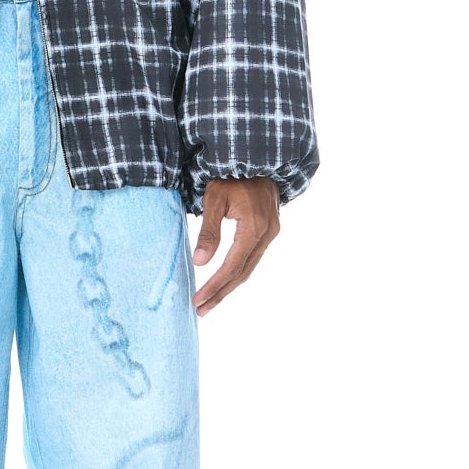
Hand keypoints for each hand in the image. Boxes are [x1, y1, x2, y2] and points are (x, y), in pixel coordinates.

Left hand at [191, 178, 279, 313]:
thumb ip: (208, 231)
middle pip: (242, 273)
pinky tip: (224, 280)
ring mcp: (270, 233)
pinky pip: (252, 258)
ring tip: (210, 302)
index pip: (231, 266)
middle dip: (221, 293)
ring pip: (249, 267)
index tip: (198, 300)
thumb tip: (200, 263)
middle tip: (201, 310)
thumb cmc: (231, 175)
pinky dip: (237, 271)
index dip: (214, 285)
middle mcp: (266, 234)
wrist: (258, 158)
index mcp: (253, 228)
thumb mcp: (214, 199)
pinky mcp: (269, 231)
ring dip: (229, 286)